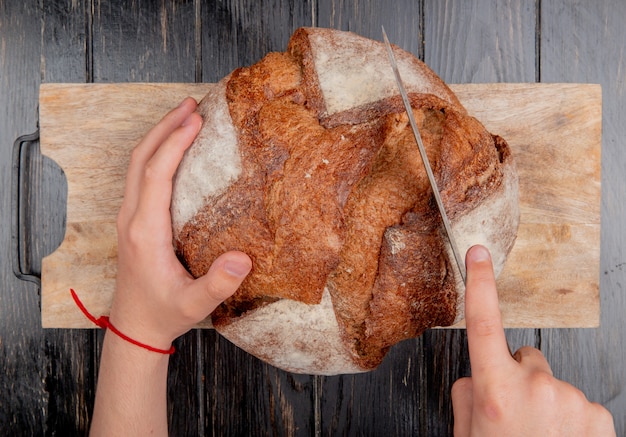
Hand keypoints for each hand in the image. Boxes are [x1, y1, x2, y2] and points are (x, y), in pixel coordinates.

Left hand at [110, 97, 251, 350]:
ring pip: (137, 165)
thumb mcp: (194, 304)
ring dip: (158, 137)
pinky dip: (156, 154)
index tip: (196, 120)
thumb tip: (243, 258)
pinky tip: (175, 150)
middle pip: (141, 159)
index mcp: (145, 232)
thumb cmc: (164, 314)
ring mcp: (129, 218)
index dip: (175, 143)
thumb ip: (218, 284)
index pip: (156, 174)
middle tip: (192, 104)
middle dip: (165, 127)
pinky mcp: (133, 221)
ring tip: (184, 116)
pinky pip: (140, 176)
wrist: (134, 328)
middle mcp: (132, 219)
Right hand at [451, 245, 614, 435]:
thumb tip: (478, 376)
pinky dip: (570, 417)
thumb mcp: (466, 436)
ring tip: (540, 436)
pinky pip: (577, 400)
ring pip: (551, 382)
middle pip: (524, 357)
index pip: (482, 324)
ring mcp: (570, 398)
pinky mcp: (598, 413)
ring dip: (546, 401)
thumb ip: (467, 397)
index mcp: (493, 391)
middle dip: (517, 376)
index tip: (478, 254)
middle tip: (514, 416)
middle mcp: (533, 387)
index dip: (480, 285)